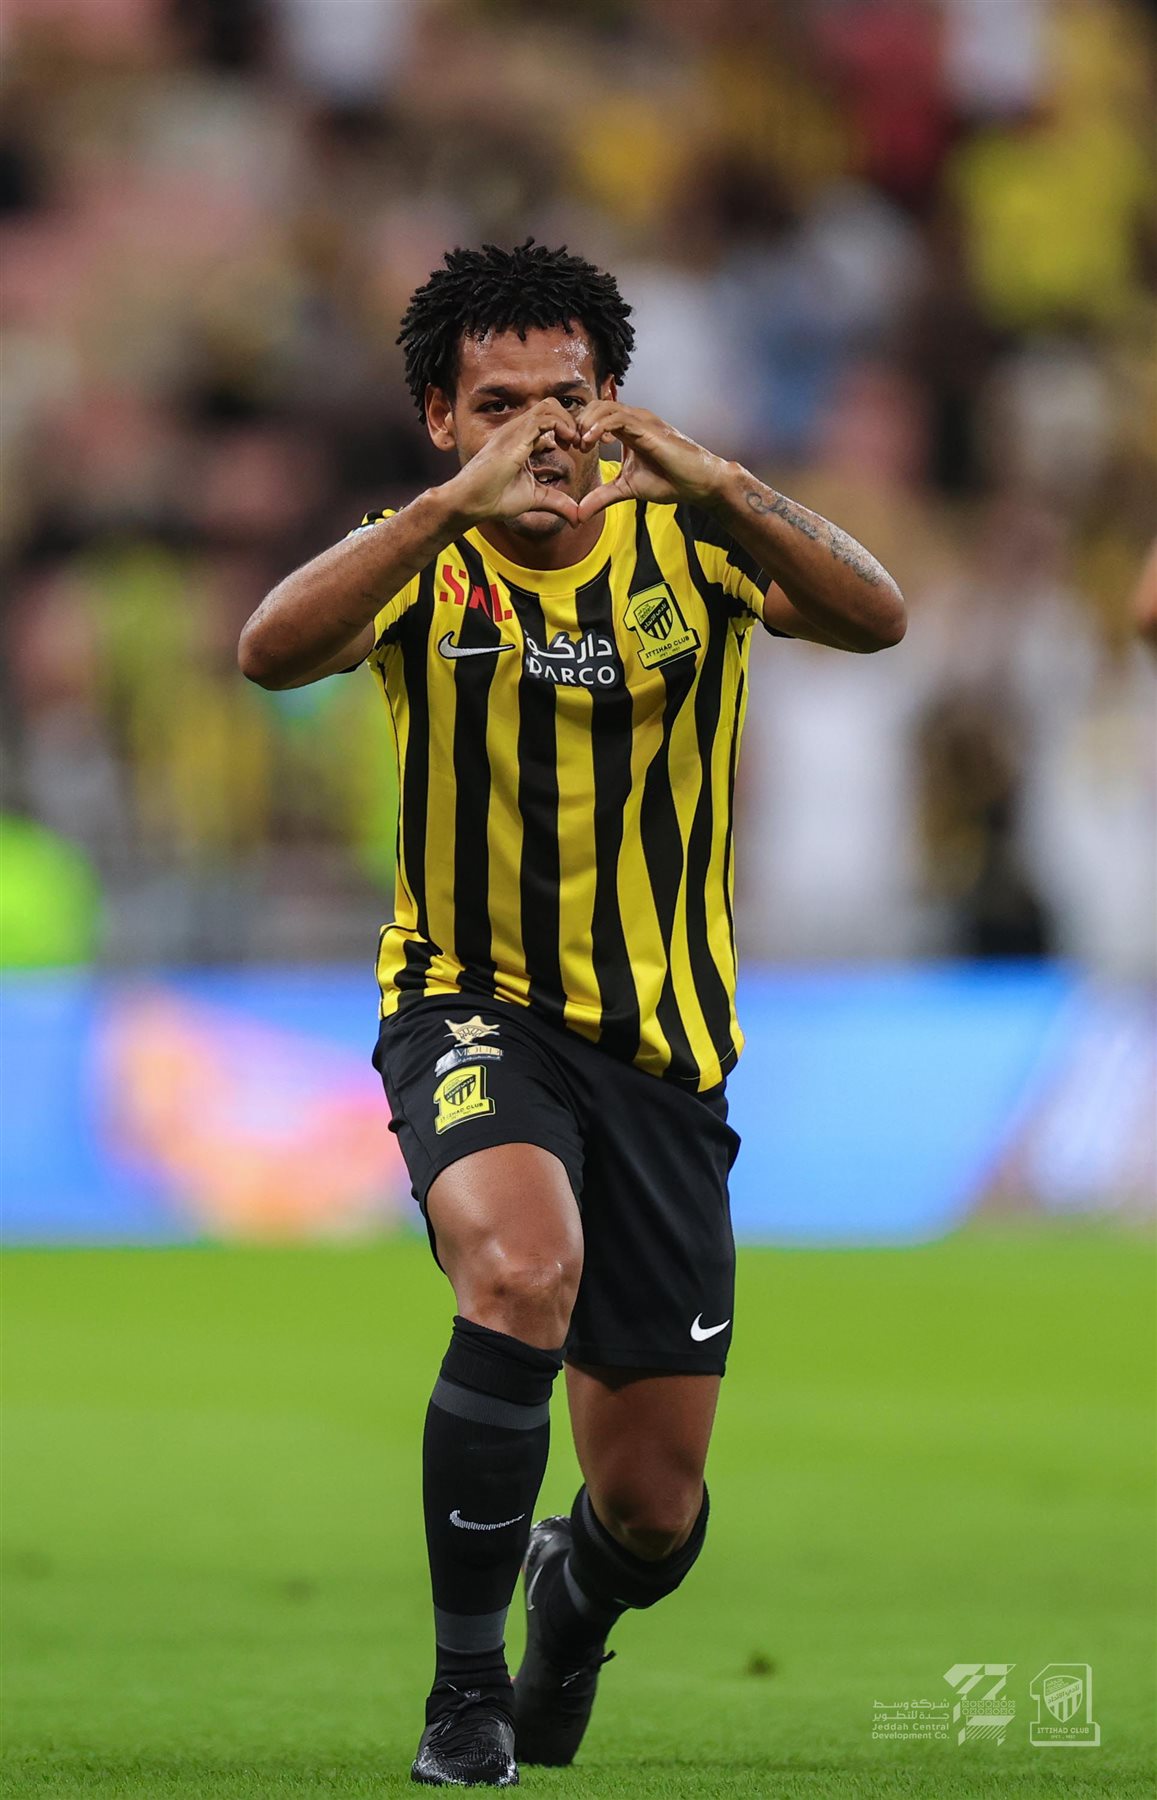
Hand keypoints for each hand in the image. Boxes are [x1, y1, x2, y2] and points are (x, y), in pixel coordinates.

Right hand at [442, 400, 581, 525]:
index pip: (548, 420)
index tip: (577, 448)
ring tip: (576, 442)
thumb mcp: (535, 499)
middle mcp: (517, 430)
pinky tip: (569, 443)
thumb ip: (557, 502)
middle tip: (580, 443)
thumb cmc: (493, 499)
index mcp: (520, 440)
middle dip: (571, 421)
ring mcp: (515, 430)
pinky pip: (546, 417)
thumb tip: (578, 518)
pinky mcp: (516, 435)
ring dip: (569, 422)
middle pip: (551, 407)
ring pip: (550, 406)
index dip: (567, 430)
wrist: (470, 501)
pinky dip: (563, 425)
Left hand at [572, 403, 727, 522]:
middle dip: (578, 423)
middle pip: (595, 406)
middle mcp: (633, 419)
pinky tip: (591, 442)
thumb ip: (602, 497)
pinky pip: (617, 418)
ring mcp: (641, 420)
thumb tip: (579, 515)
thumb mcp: (627, 490)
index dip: (578, 428)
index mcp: (627, 430)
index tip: (571, 448)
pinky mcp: (648, 427)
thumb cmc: (670, 481)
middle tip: (572, 445)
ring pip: (604, 407)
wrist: (699, 483)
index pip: (595, 416)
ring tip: (580, 444)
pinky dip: (599, 427)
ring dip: (586, 423)